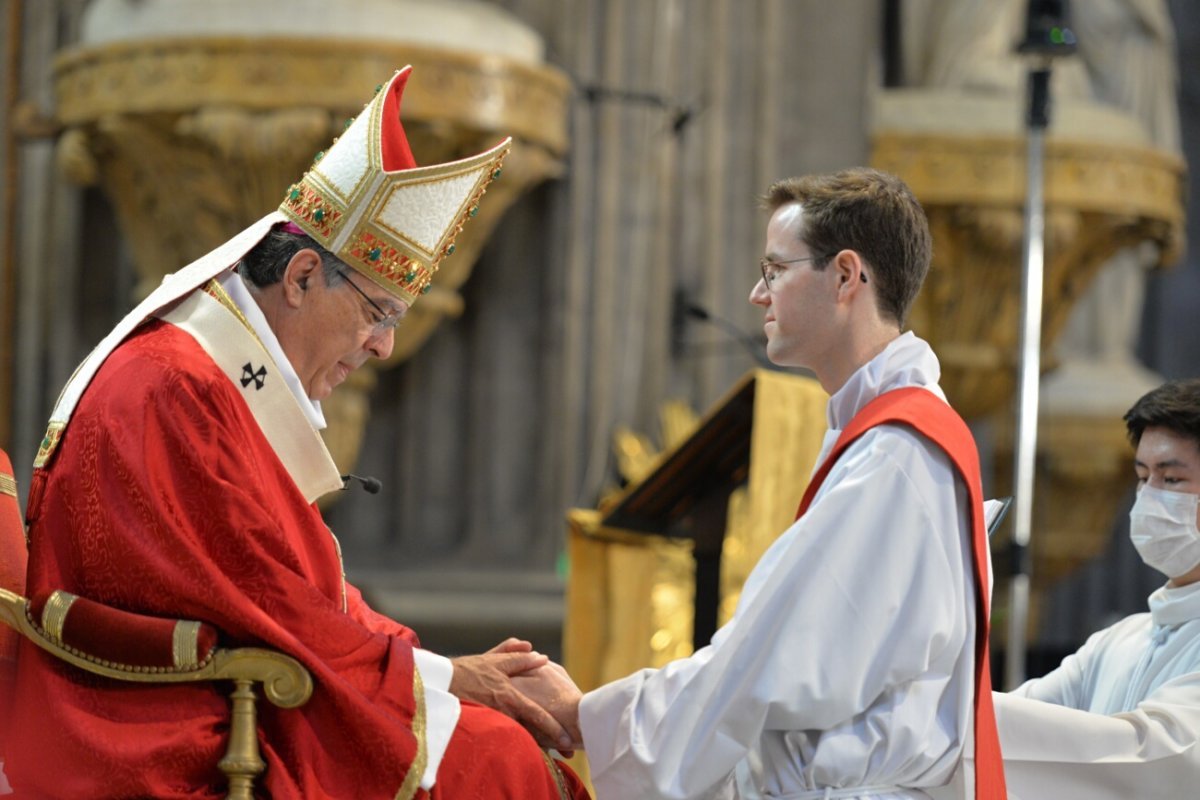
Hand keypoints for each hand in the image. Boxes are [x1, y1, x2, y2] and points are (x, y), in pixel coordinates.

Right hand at [449, 639, 573, 750]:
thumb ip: (519, 659)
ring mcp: (493, 722)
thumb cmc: (468, 670)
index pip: (537, 714)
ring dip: (533, 740)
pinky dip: (515, 739)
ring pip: (518, 734)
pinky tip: (522, 743)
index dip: (554, 727)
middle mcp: (503, 712)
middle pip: (530, 731)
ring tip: (551, 746)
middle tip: (565, 748)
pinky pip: (503, 736)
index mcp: (509, 696)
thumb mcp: (494, 660)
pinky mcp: (483, 728)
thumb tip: (541, 656)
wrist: (440, 684)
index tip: (568, 739)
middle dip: (548, 740)